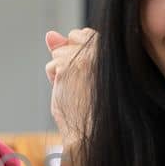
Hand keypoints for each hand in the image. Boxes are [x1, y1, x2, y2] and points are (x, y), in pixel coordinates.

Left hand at [45, 28, 96, 146]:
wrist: (94, 131)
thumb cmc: (95, 107)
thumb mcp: (86, 71)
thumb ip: (72, 50)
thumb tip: (50, 35)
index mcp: (114, 48)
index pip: (85, 34)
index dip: (80, 52)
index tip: (87, 73)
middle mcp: (102, 47)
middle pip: (71, 39)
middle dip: (69, 58)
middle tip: (82, 83)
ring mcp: (86, 55)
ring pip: (58, 54)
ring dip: (62, 72)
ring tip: (77, 89)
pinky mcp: (69, 65)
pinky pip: (51, 66)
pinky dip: (55, 80)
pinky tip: (69, 92)